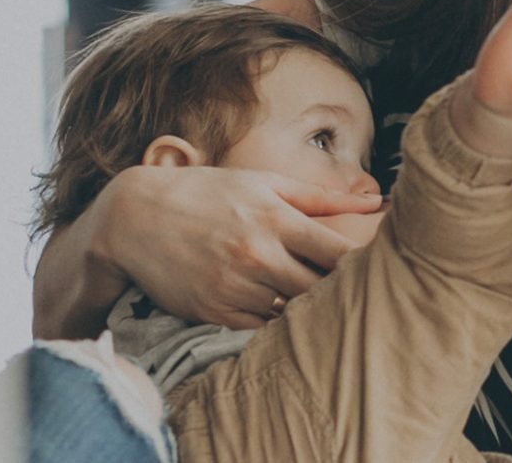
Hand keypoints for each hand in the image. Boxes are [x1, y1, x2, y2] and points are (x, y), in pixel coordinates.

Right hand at [98, 164, 381, 328]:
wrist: (134, 218)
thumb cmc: (207, 194)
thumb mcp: (262, 184)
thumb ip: (322, 198)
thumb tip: (376, 204)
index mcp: (275, 219)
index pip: (340, 254)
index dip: (363, 266)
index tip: (376, 268)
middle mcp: (257, 255)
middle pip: (322, 290)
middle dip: (339, 291)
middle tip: (353, 291)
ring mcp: (235, 288)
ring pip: (293, 313)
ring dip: (305, 307)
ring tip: (313, 297)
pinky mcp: (215, 314)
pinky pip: (262, 328)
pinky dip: (273, 320)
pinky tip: (274, 305)